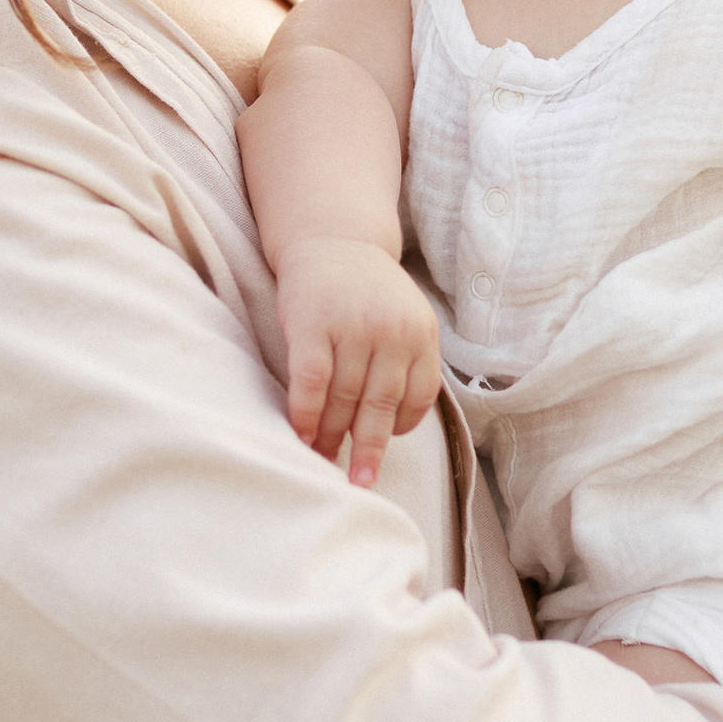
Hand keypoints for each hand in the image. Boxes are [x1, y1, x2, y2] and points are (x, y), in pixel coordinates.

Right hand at [277, 237, 442, 488]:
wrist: (333, 239)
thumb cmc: (368, 293)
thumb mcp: (404, 318)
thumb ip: (406, 362)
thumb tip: (394, 428)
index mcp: (422, 332)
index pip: (418, 396)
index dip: (399, 429)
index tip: (381, 450)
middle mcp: (392, 330)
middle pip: (380, 404)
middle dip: (368, 449)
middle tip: (360, 482)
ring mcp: (352, 326)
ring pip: (344, 398)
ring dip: (331, 435)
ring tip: (322, 460)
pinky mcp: (313, 325)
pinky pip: (312, 382)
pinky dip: (306, 413)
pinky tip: (300, 434)